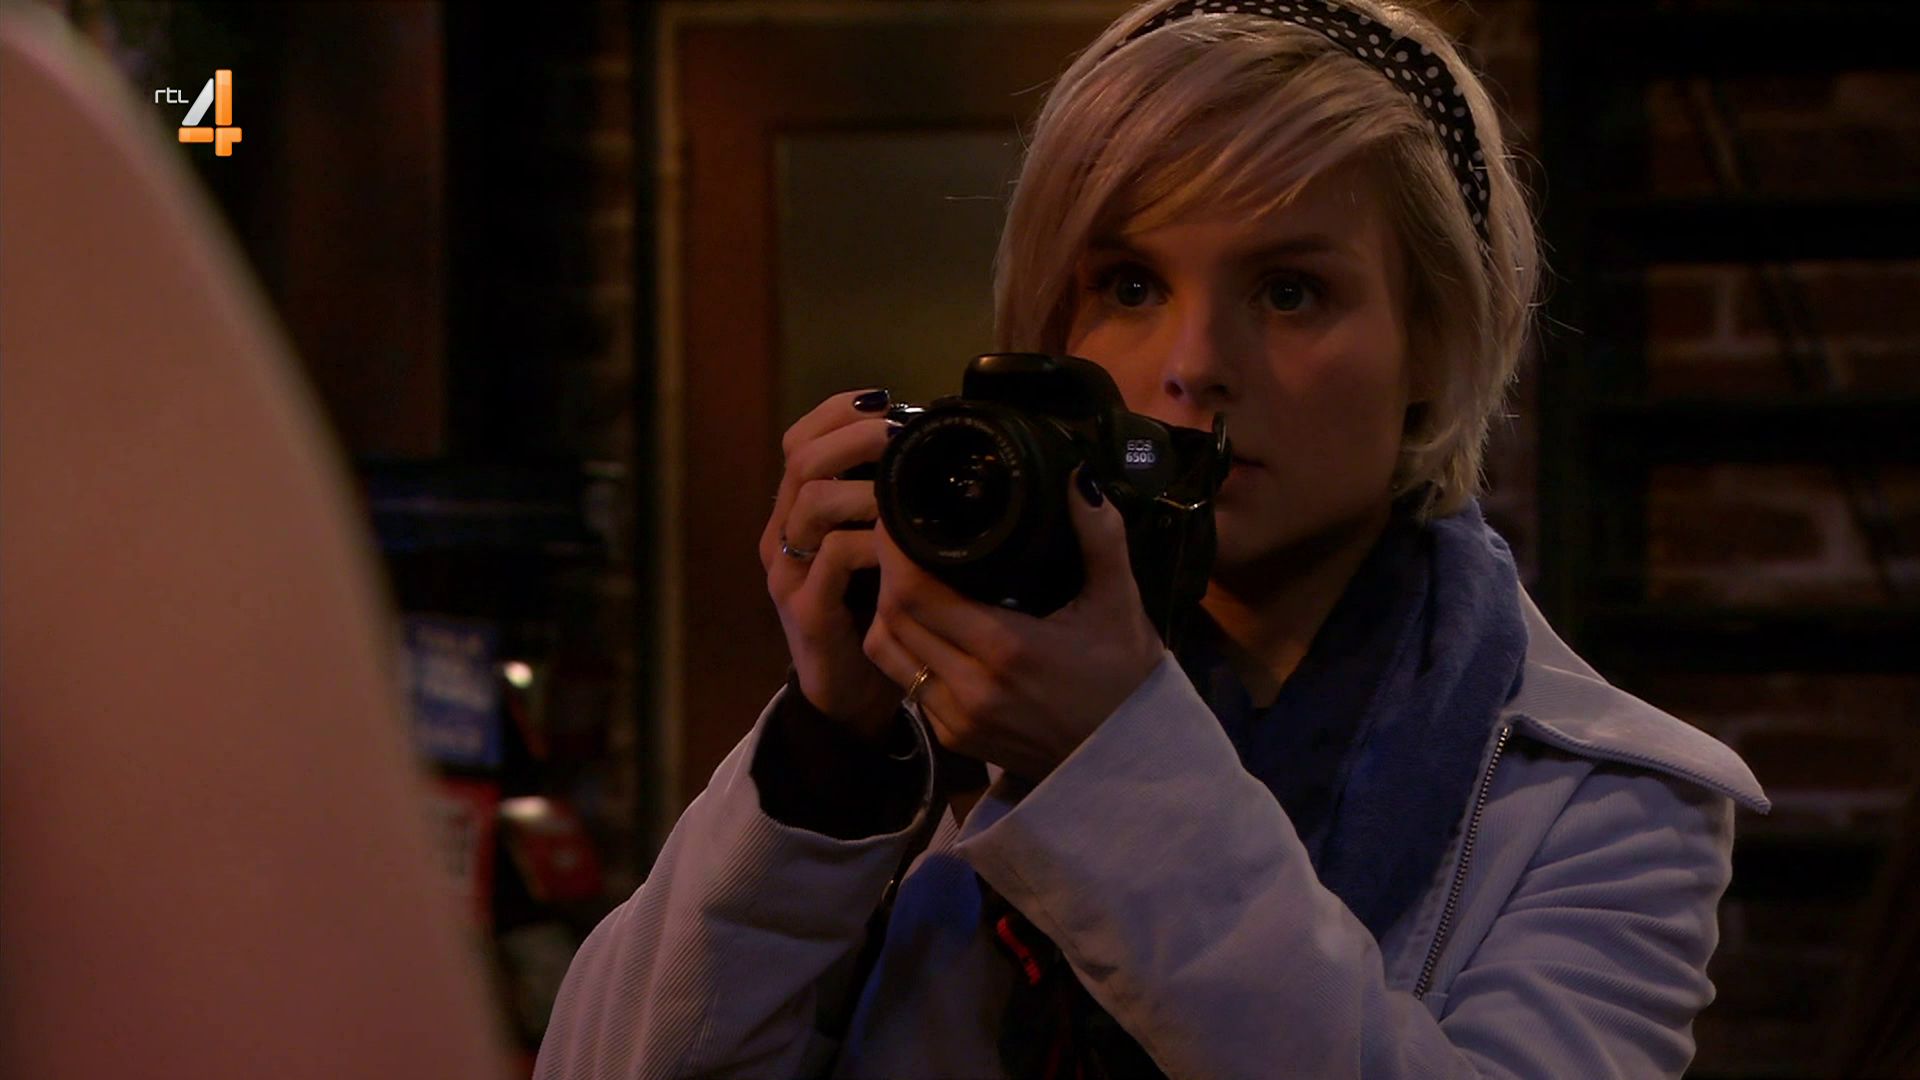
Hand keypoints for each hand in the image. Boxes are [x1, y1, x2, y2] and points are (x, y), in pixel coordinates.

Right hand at [762, 389, 900, 741]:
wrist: (853, 695)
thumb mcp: (881, 546)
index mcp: (798, 511)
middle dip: (853, 436)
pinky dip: (870, 542)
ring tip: (902, 486)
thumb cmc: (875, 611)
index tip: (885, 399)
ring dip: (863, 485)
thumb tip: (936, 449)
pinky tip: (901, 543)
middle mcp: (783, 535)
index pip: (799, 439)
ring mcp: (789, 573)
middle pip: (800, 459)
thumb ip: (890, 502)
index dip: (837, 411)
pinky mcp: (806, 610)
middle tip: (898, 435)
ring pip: (811, 502)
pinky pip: (832, 559)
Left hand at [861, 468, 1165, 781]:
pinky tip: (919, 619)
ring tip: (902, 573)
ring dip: (886, 609)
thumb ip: (1100, 536)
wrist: (1127, 763)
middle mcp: (971, 687)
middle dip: (885, 570)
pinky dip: (901, 644)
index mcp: (1007, 649)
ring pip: (887, 651)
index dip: (893, 549)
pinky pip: (905, 681)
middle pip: (892, 617)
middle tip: (895, 532)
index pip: (917, 592)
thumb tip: (1079, 476)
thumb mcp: (1120, 603)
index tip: (894, 513)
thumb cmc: (1126, 680)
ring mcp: (957, 718)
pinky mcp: (953, 739)